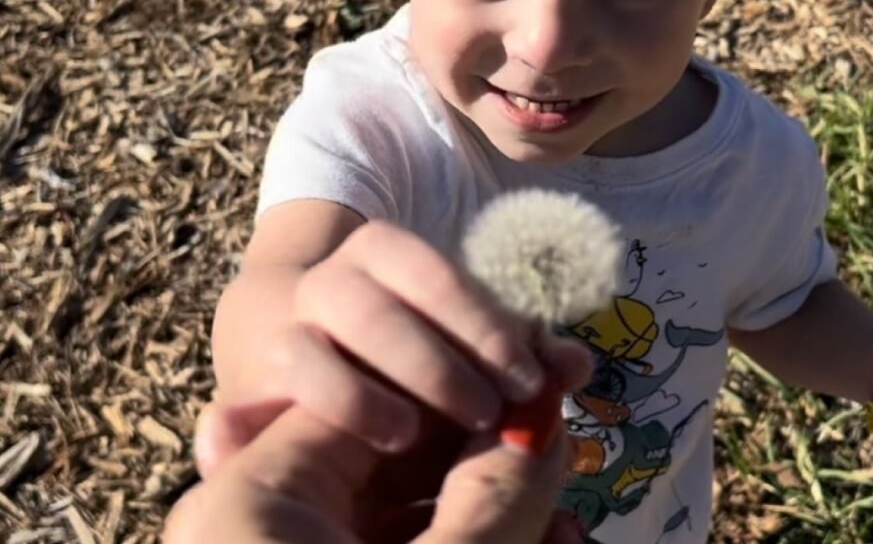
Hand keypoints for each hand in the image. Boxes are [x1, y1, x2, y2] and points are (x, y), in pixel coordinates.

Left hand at [164, 403, 583, 543]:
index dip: (468, 393)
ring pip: (409, 521)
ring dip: (493, 519)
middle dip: (490, 462)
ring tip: (569, 530)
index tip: (549, 389)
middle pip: (396, 464)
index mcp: (252, 499)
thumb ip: (495, 498)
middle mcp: (263, 529)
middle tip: (571, 456)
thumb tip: (550, 425)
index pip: (376, 405)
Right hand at [227, 219, 589, 452]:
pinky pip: (272, 386)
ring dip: (369, 388)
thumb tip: (576, 365)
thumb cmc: (401, 361)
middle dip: (435, 358)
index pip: (428, 269)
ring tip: (414, 435)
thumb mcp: (466, 355)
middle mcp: (331, 283)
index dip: (479, 319)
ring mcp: (288, 329)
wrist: (290, 369)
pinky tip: (377, 439)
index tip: (527, 378)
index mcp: (385, 259)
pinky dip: (323, 408)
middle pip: (372, 302)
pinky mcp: (255, 385)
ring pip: (316, 338)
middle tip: (485, 412)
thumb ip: (519, 355)